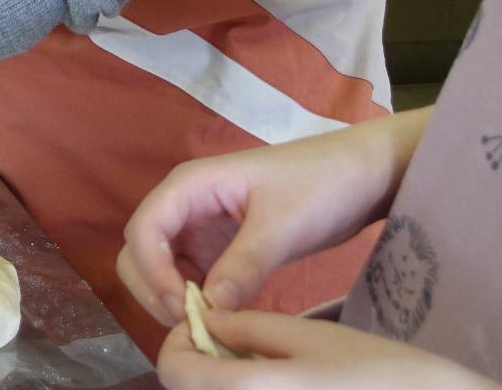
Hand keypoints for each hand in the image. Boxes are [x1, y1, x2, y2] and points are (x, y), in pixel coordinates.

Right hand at [119, 118, 415, 324]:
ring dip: (170, 298)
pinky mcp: (219, 248)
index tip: (183, 308)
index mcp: (190, 186)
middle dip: (154, 288)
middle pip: (140, 250)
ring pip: (160, 267)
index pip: (144, 229)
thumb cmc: (320, 185)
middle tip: (191, 324)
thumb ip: (244, 265)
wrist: (361, 175)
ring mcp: (200, 228)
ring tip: (207, 326)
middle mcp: (185, 206)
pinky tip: (220, 319)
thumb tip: (211, 309)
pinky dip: (195, 300)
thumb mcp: (283, 225)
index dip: (152, 271)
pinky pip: (191, 277)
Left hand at [155, 309, 501, 389]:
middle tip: (235, 339)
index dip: (178, 341)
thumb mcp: (309, 337)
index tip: (207, 323)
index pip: (173, 371)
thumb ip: (248, 327)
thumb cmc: (378, 372)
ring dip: (223, 381)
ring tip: (263, 361)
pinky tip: (284, 384)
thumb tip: (205, 320)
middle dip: (200, 363)